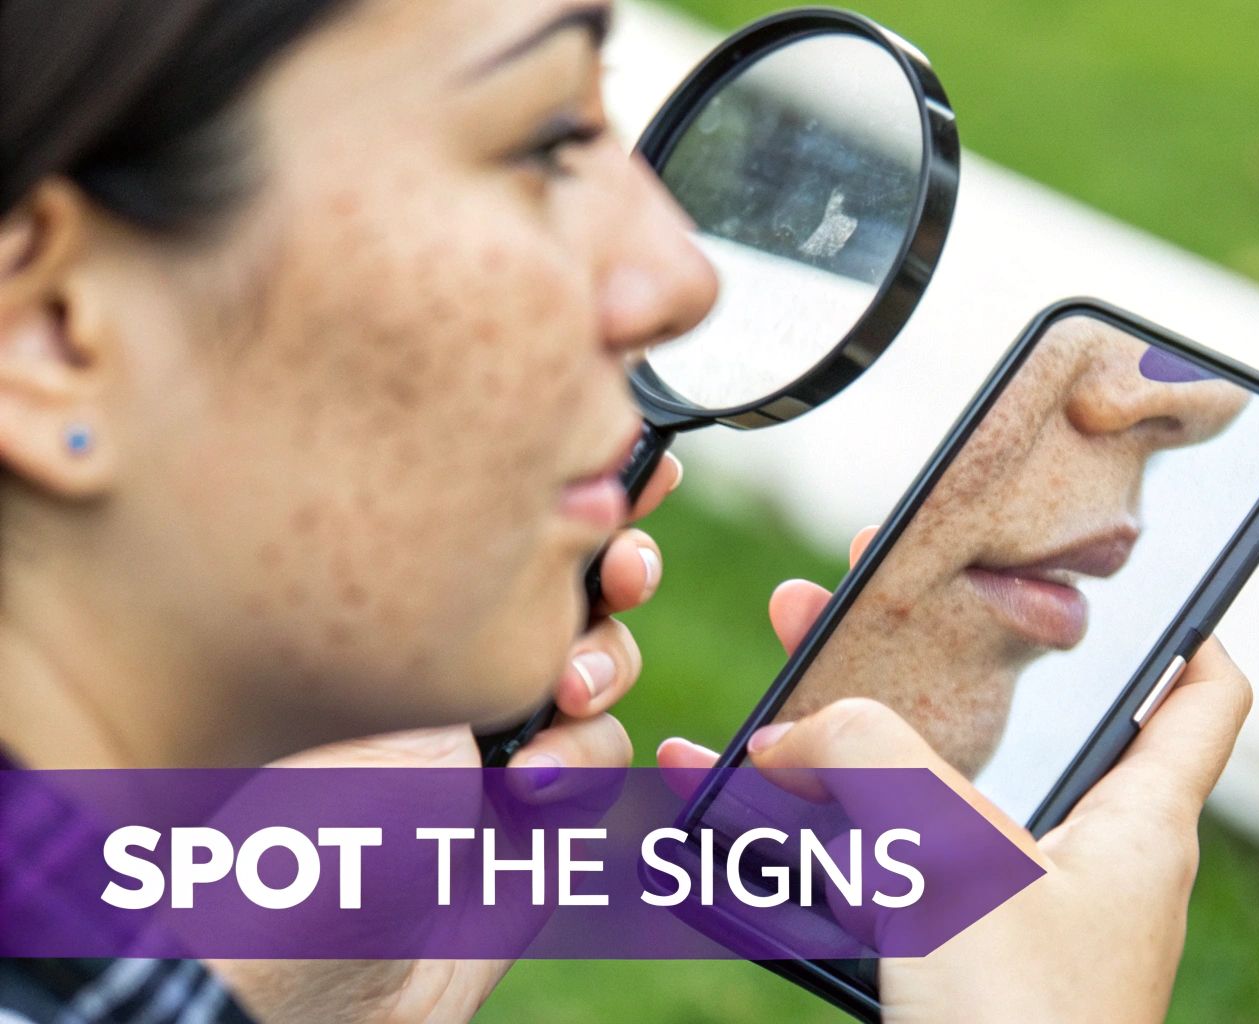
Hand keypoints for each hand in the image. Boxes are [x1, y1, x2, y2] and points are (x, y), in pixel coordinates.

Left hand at [210, 455, 682, 1023]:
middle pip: (556, 586)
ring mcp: (484, 744)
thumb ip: (472, 629)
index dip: (555, 495)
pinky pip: (598, 763)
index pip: (479, 533)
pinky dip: (584, 770)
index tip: (622, 461)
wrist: (298, 995)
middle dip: (608, 573)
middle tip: (621, 569)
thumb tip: (554, 546)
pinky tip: (530, 797)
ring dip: (597, 671)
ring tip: (563, 695)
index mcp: (381, 619)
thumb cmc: (284, 838)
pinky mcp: (527, 820)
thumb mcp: (371, 703)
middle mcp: (436, 669)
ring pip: (593, 670)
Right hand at [656, 525, 1250, 1022]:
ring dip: (852, 747)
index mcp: (1140, 822)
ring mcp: (1017, 922)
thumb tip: (802, 729)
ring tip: (775, 684)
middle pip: (1022, 727)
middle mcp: (1088, 864)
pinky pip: (883, 881)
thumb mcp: (959, 864)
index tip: (1128, 574)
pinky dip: (817, 844)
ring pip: (931, 801)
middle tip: (864, 600)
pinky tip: (730, 808)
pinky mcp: (953, 974)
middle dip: (938, 659)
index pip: (1202, 693)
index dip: (1181, 621)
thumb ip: (879, 762)